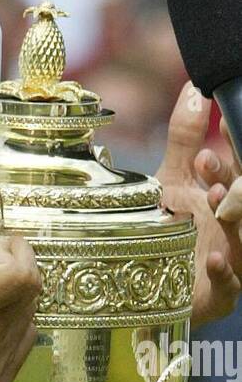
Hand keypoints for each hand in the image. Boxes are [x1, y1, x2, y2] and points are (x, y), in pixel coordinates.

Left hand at [156, 82, 241, 327]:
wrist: (149, 280)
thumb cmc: (169, 226)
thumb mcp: (173, 177)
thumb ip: (184, 135)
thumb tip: (195, 88)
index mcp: (231, 194)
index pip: (241, 165)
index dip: (235, 144)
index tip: (222, 124)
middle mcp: (238, 225)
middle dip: (233, 180)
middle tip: (207, 161)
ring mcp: (235, 260)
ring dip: (233, 217)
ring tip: (214, 198)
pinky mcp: (221, 294)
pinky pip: (231, 285)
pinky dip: (225, 272)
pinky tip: (216, 259)